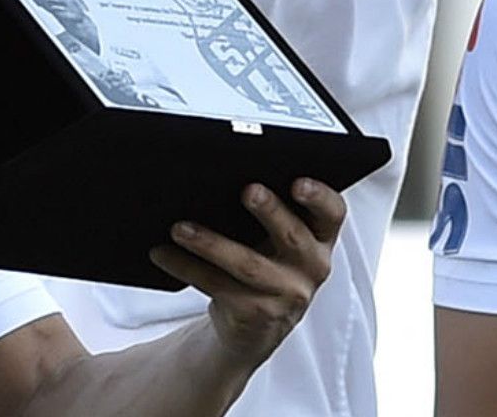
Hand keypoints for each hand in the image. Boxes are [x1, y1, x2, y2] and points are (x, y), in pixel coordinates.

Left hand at [148, 179, 344, 365]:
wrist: (252, 325)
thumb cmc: (262, 263)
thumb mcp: (274, 239)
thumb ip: (267, 211)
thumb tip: (219, 172)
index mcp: (319, 238)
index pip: (332, 213)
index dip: (320, 197)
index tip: (299, 182)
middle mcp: (311, 267)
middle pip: (292, 236)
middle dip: (270, 211)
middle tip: (247, 190)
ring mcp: (286, 295)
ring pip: (248, 264)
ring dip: (211, 243)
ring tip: (179, 227)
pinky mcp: (256, 314)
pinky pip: (217, 286)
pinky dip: (186, 267)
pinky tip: (163, 253)